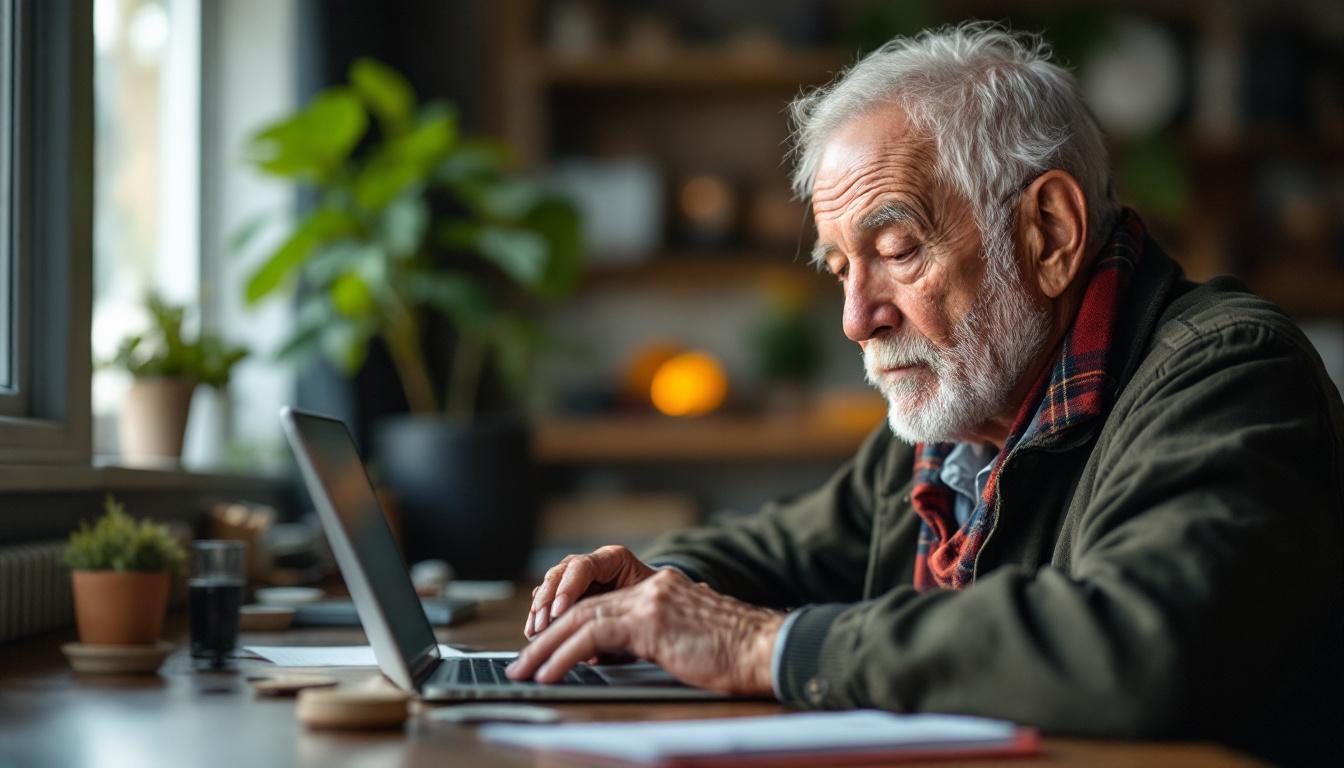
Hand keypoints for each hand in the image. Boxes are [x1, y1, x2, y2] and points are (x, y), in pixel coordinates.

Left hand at [506, 569, 784, 694]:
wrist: (767, 649)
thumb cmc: (738, 655)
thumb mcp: (690, 639)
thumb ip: (657, 637)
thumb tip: (623, 655)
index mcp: (660, 588)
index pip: (600, 603)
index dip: (566, 626)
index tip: (543, 649)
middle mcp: (651, 587)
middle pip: (583, 607)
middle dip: (545, 637)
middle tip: (519, 662)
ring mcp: (650, 600)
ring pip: (580, 619)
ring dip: (545, 648)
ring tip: (524, 672)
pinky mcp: (650, 621)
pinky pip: (592, 636)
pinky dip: (564, 656)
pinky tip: (550, 673)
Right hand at [524, 545, 656, 637]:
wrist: (664, 609)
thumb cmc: (659, 607)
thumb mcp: (648, 610)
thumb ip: (622, 624)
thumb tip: (592, 653)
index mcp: (614, 559)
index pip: (583, 567)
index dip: (567, 588)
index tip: (559, 611)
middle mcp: (594, 565)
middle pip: (560, 574)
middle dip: (547, 600)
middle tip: (541, 626)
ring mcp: (581, 579)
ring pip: (551, 587)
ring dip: (540, 610)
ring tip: (534, 632)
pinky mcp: (574, 596)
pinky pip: (551, 602)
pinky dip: (542, 617)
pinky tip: (534, 633)